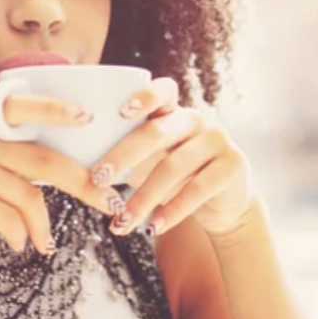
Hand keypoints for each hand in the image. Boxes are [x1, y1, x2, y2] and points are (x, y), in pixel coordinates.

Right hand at [0, 92, 123, 263]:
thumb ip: (14, 156)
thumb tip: (74, 170)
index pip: (23, 105)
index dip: (56, 108)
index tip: (89, 117)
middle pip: (44, 161)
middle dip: (84, 184)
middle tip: (108, 201)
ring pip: (28, 197)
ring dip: (43, 227)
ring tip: (45, 243)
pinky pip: (8, 219)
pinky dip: (20, 236)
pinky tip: (19, 245)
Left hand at [89, 77, 252, 237]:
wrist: (223, 204)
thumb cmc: (176, 179)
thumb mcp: (153, 162)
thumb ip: (130, 155)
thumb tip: (83, 168)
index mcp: (174, 111)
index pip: (163, 91)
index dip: (144, 96)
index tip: (121, 112)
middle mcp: (197, 120)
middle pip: (157, 133)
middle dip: (122, 156)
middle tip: (97, 179)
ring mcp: (218, 140)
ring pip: (173, 167)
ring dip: (143, 198)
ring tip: (121, 222)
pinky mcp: (233, 165)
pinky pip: (197, 189)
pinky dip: (172, 211)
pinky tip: (153, 227)